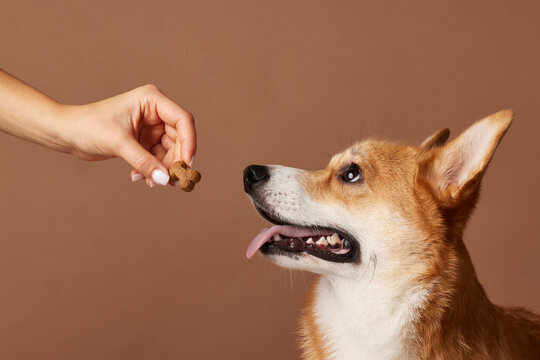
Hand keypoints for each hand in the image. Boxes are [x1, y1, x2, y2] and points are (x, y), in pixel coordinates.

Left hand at [58, 84, 195, 186]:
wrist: (66, 134)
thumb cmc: (88, 127)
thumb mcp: (119, 144)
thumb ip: (144, 161)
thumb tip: (165, 180)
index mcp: (152, 100)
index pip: (182, 120)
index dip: (189, 142)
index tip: (187, 164)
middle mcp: (154, 111)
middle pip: (179, 138)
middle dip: (174, 161)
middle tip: (171, 181)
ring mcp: (150, 126)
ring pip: (169, 151)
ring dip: (162, 168)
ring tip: (151, 182)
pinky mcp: (143, 139)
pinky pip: (157, 157)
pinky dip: (152, 169)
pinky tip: (139, 177)